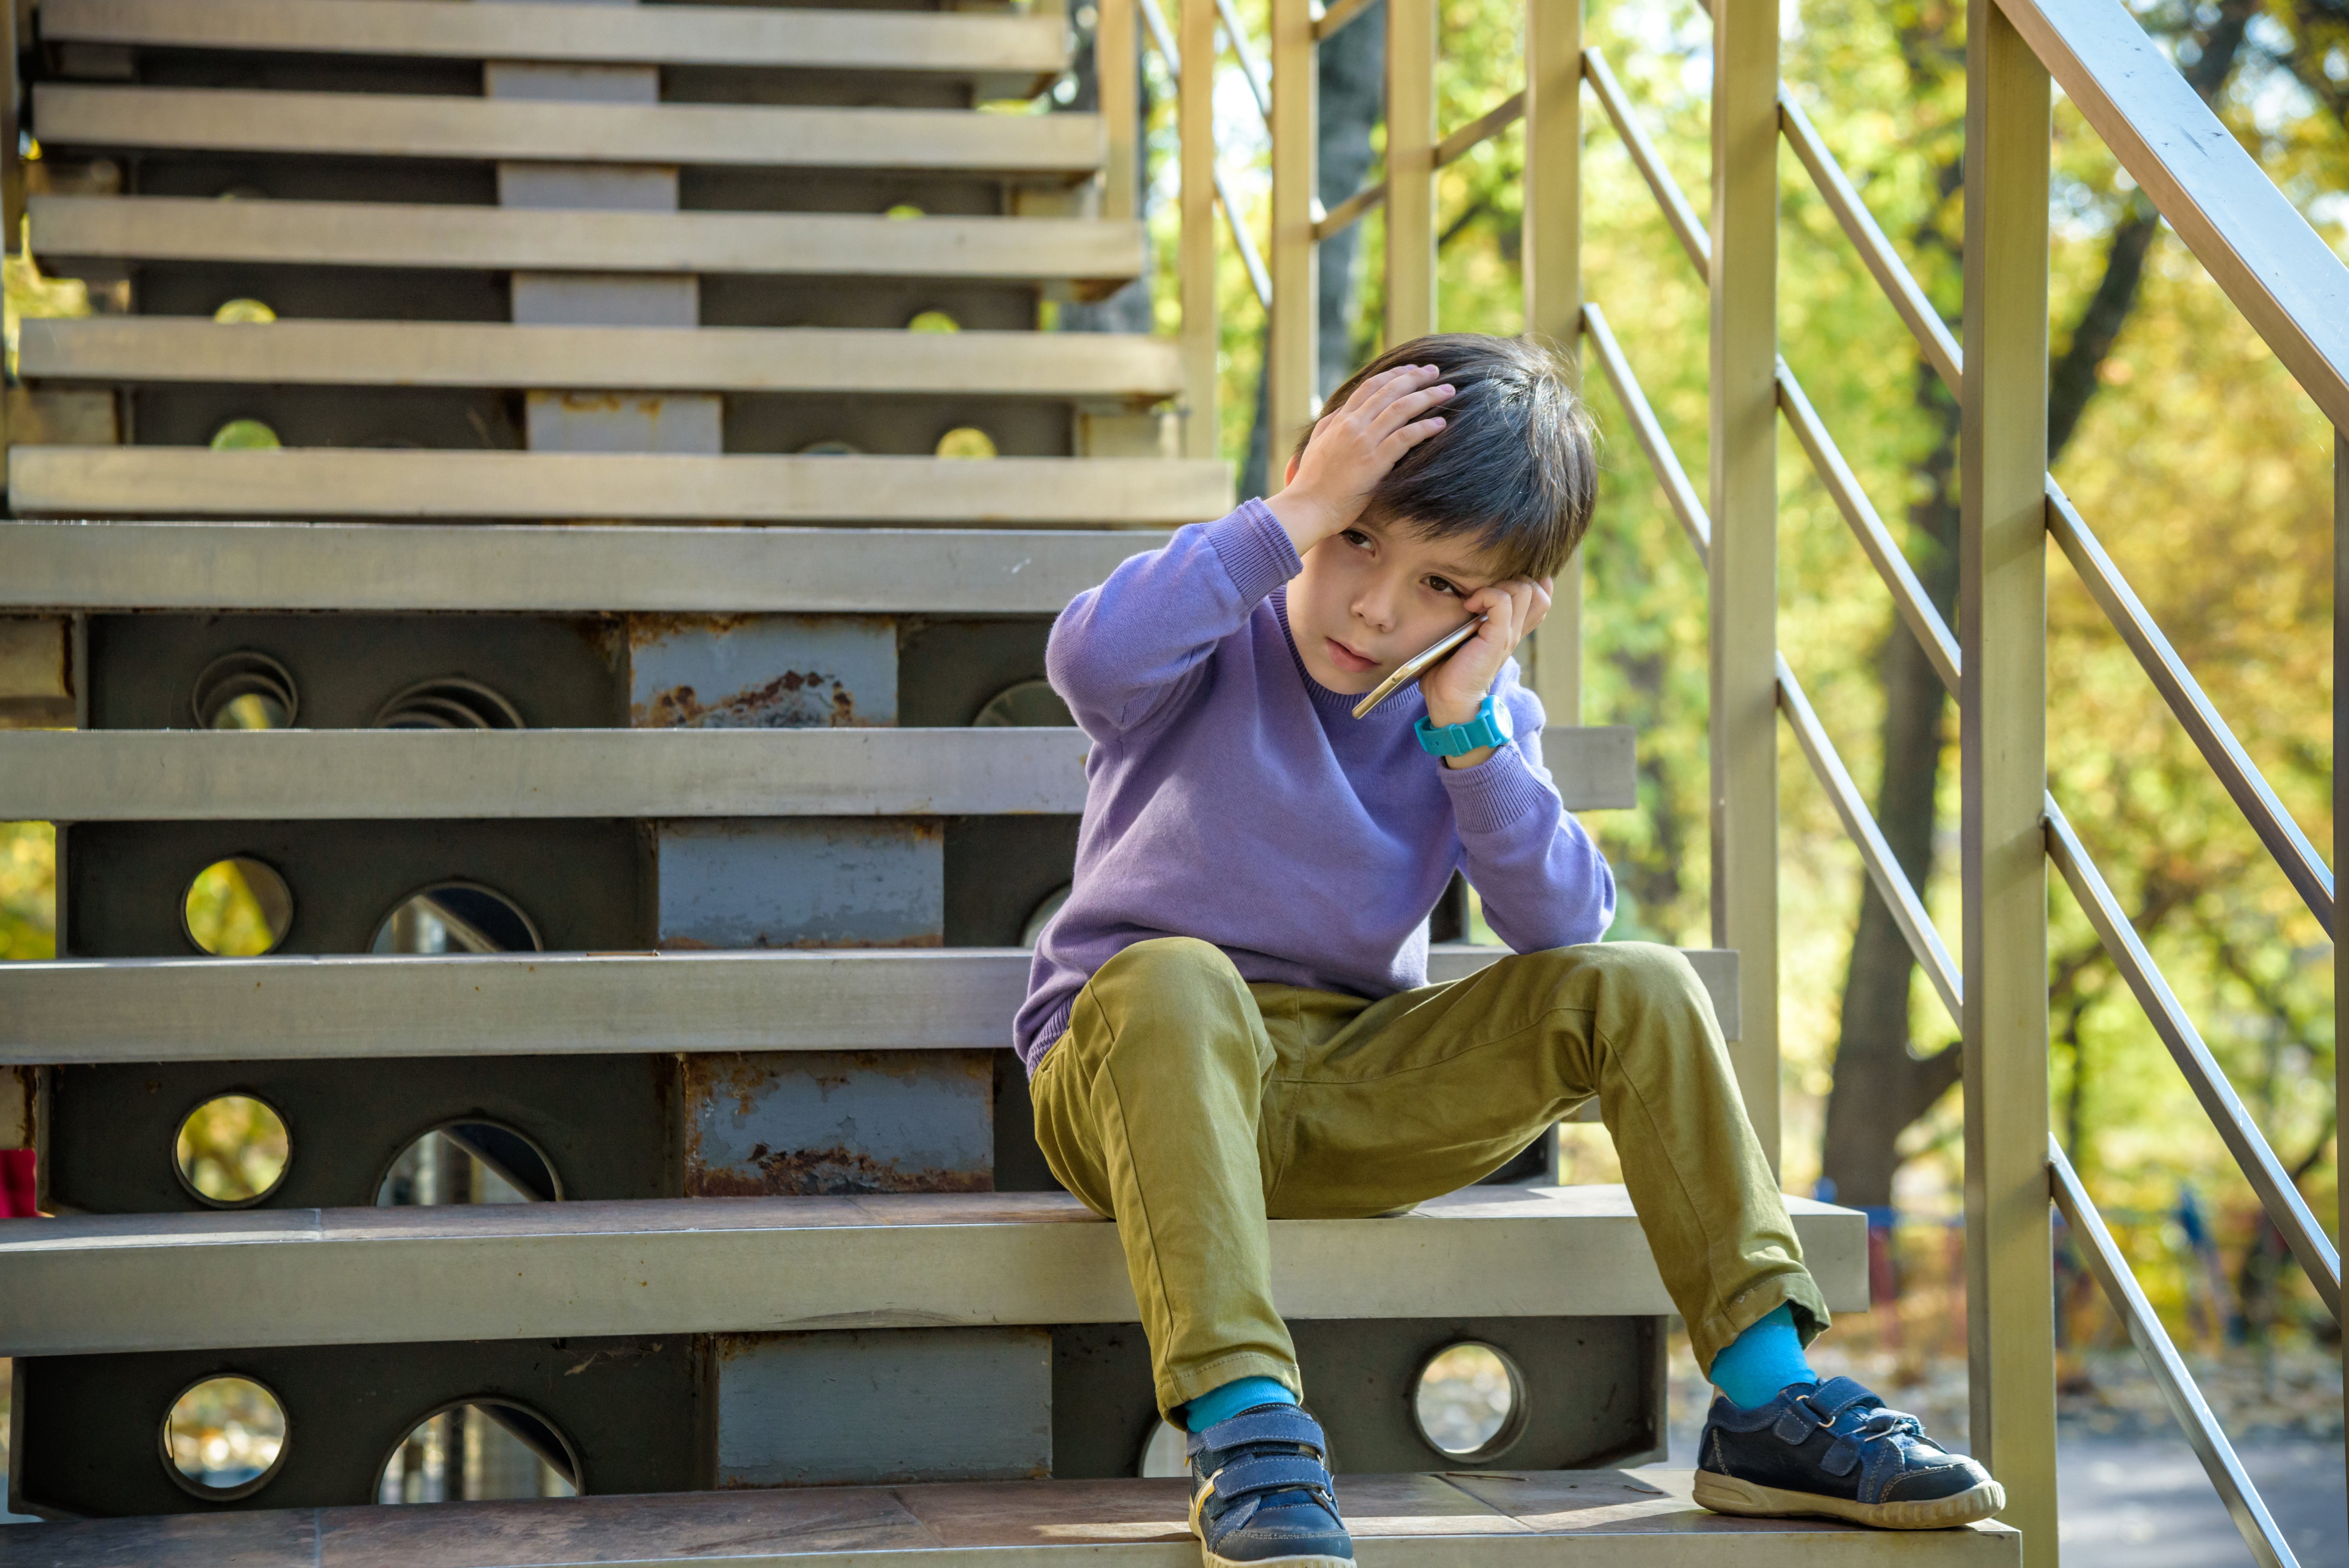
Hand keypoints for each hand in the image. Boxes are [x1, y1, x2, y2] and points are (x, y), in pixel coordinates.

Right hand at [1262, 364, 1455, 555]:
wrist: (1307, 507)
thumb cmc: (1312, 482)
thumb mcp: (1316, 444)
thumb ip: (1330, 423)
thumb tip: (1342, 409)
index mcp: (1340, 420)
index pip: (1370, 386)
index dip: (1394, 374)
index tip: (1411, 369)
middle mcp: (1353, 425)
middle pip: (1390, 391)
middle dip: (1416, 378)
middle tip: (1436, 372)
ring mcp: (1364, 442)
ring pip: (1401, 409)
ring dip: (1427, 397)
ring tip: (1447, 392)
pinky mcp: (1375, 463)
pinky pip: (1405, 437)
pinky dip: (1425, 427)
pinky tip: (1440, 423)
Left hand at [1420, 577, 1552, 765]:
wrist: (1451, 703)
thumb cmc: (1450, 673)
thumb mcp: (1464, 641)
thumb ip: (1470, 623)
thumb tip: (1464, 600)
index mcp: (1510, 631)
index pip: (1539, 598)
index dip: (1529, 583)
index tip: (1501, 584)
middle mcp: (1515, 631)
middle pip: (1535, 589)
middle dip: (1510, 579)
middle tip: (1485, 592)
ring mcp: (1509, 635)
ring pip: (1523, 590)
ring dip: (1497, 585)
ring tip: (1476, 599)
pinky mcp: (1498, 638)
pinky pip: (1503, 601)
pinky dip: (1486, 594)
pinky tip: (1469, 604)